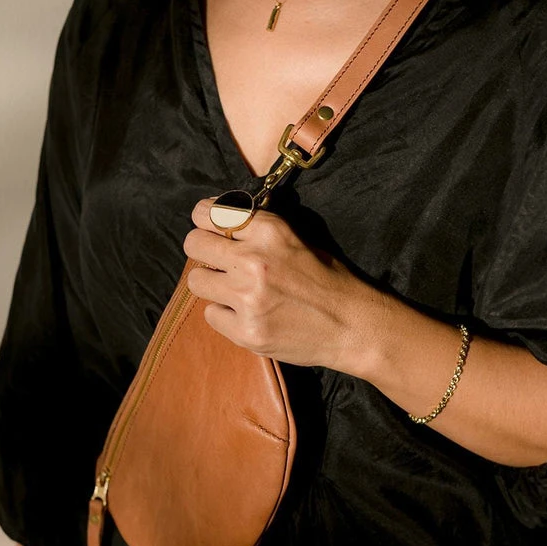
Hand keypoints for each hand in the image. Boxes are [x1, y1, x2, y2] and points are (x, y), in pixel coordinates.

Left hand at [183, 198, 382, 369]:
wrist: (352, 326)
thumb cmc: (328, 281)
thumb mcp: (297, 240)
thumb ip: (258, 231)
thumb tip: (220, 221)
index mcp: (270, 231)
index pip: (210, 213)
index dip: (205, 220)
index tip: (210, 228)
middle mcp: (254, 261)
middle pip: (194, 243)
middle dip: (203, 250)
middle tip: (218, 261)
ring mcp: (247, 299)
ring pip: (196, 280)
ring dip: (211, 284)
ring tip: (234, 291)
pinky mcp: (246, 332)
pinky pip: (211, 315)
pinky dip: (225, 315)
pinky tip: (247, 315)